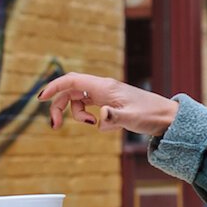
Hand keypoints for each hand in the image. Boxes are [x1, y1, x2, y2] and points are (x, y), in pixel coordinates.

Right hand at [38, 72, 178, 135]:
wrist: (166, 118)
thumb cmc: (151, 115)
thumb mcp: (131, 119)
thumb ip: (114, 117)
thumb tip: (100, 116)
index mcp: (104, 87)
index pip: (72, 81)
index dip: (54, 87)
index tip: (40, 98)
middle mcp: (102, 88)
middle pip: (70, 92)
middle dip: (59, 106)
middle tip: (55, 126)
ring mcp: (105, 95)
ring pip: (78, 101)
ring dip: (78, 115)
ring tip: (93, 125)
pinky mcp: (109, 103)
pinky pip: (90, 108)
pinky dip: (91, 119)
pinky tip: (106, 125)